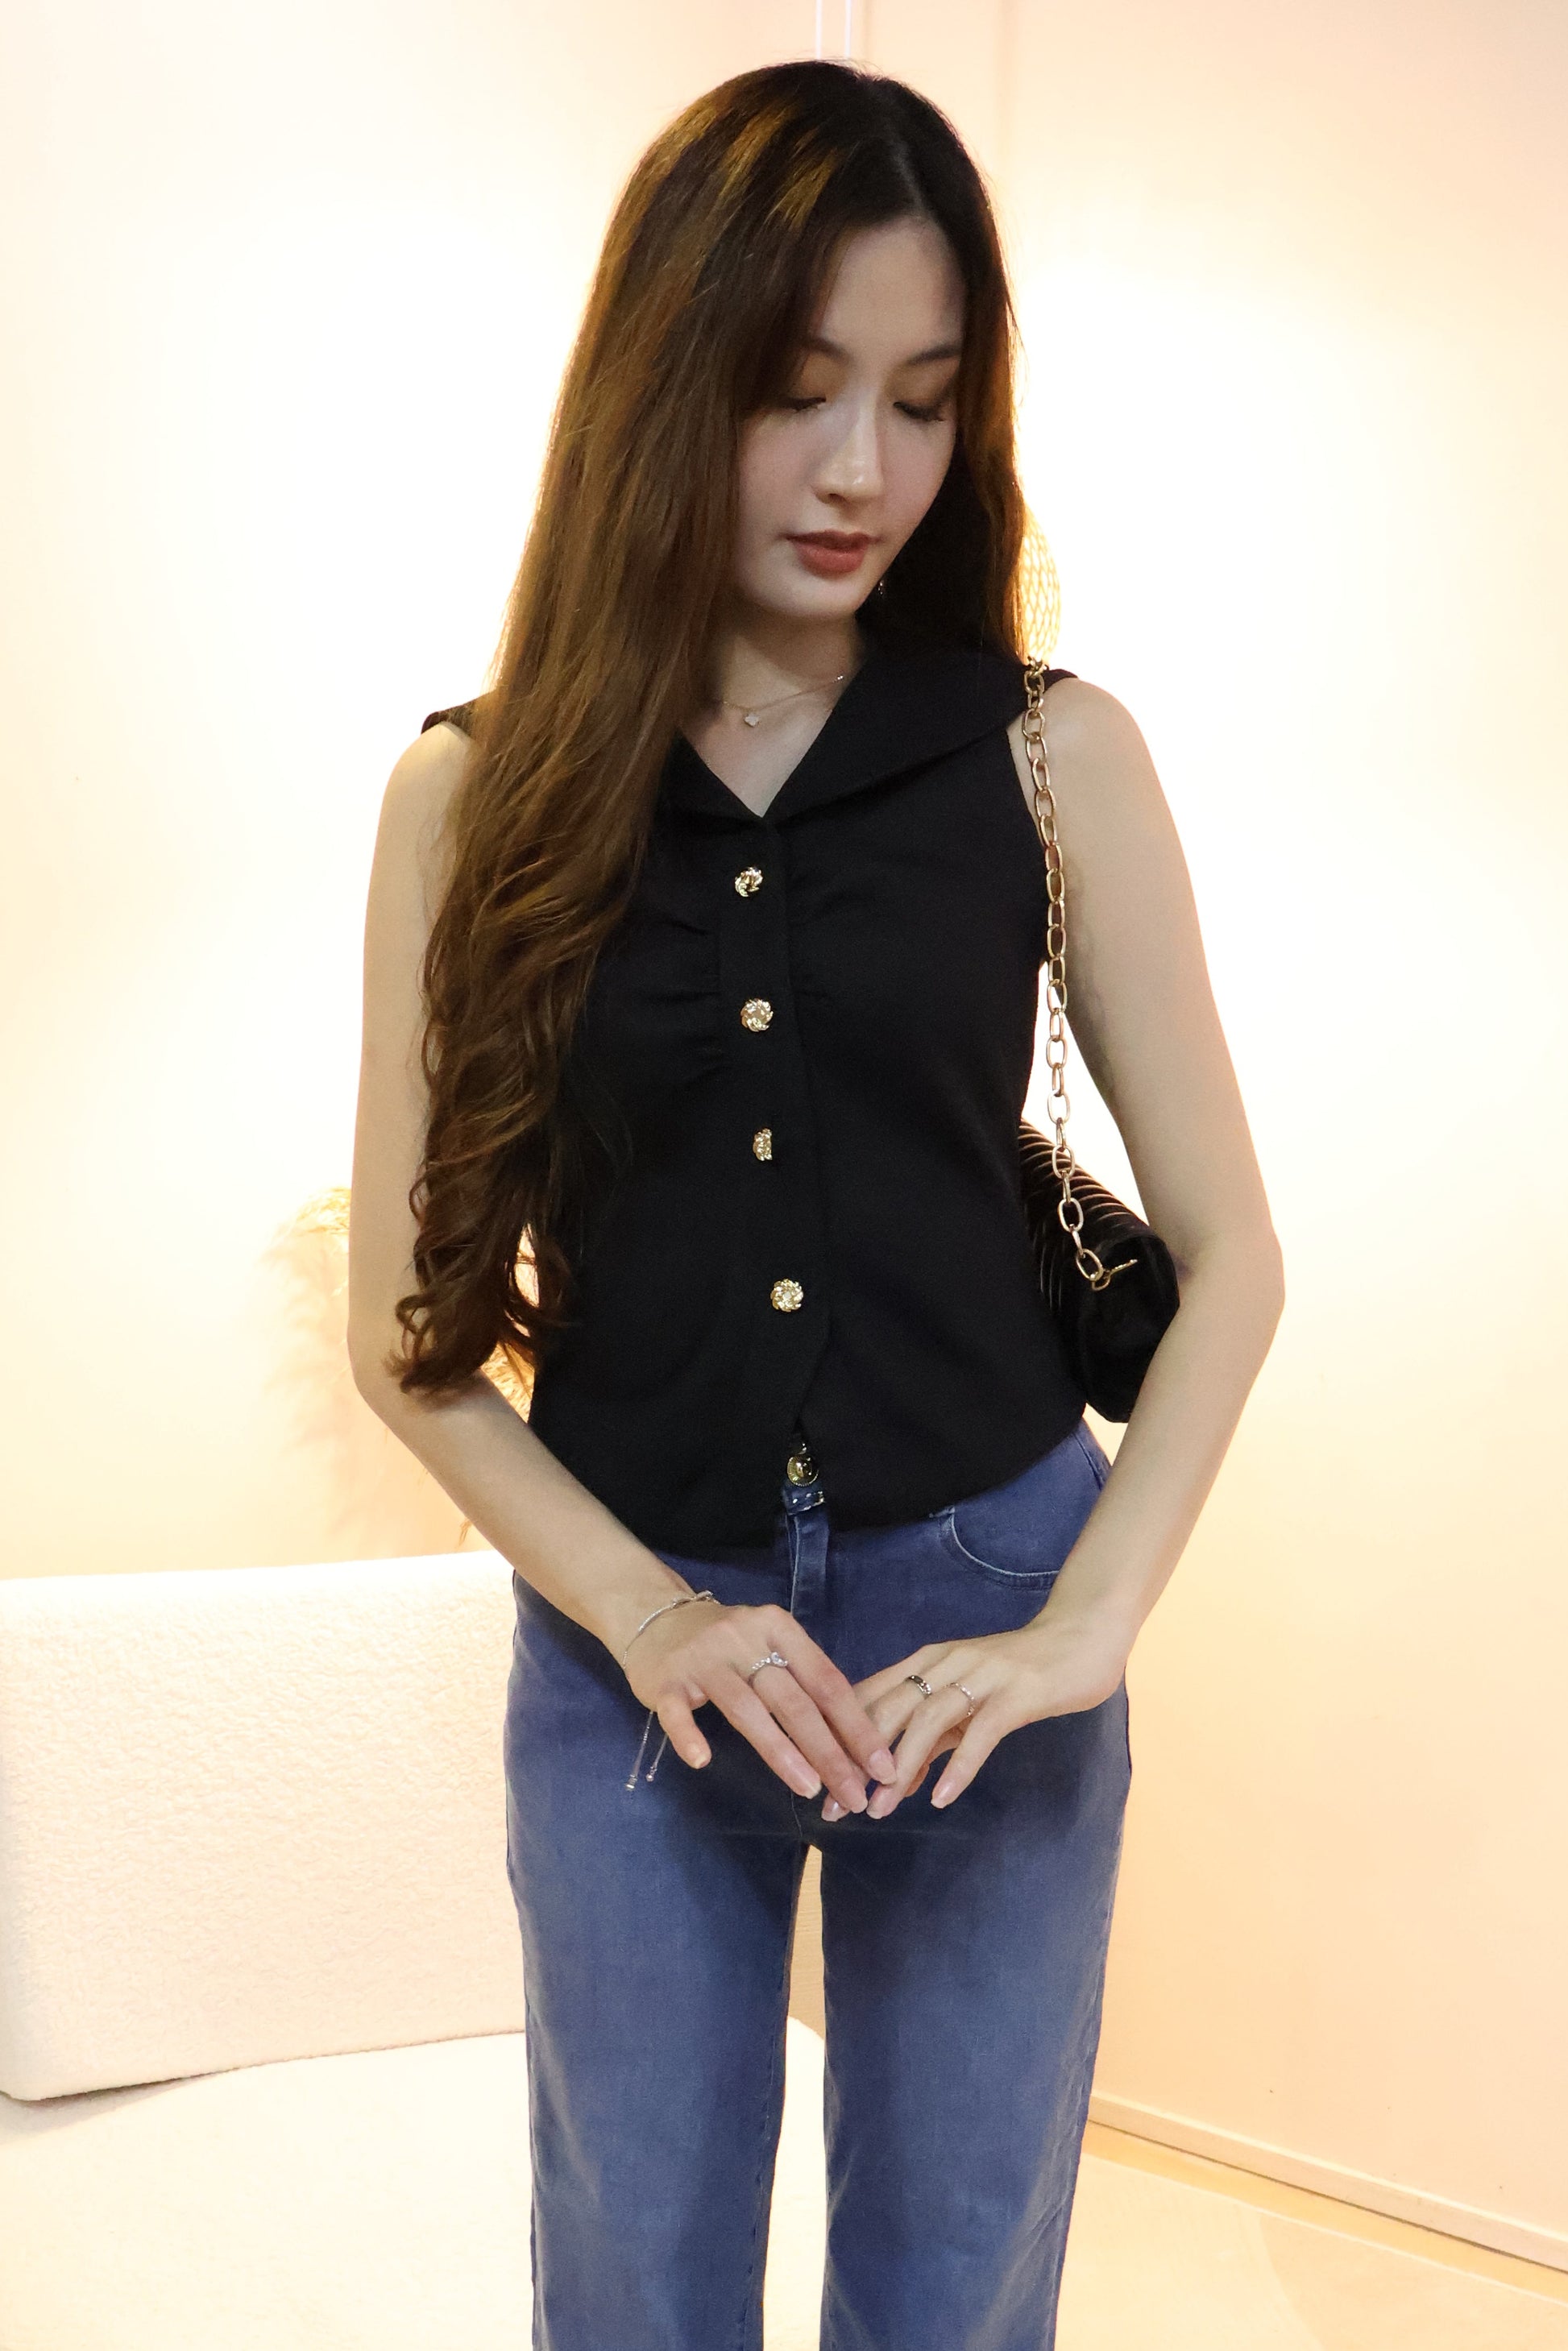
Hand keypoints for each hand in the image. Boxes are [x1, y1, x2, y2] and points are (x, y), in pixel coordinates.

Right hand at [623, 1599, 898, 1813]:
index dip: (856, 1726)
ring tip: (809, 1789)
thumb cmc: (728, 1643)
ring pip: (747, 1708)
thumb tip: (854, 1743)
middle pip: (794, 1700)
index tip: (882, 1767)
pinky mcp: (665, 1679)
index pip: (826, 1681)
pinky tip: (703, 1761)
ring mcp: (703, 1658)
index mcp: (779, 1628)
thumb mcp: (770, 1645)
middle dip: (829, 1751)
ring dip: (781, 1751)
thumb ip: (803, 1683)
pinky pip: (678, 1712)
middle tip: (853, 1796)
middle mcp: (744, 1638)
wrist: (655, 1615)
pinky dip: (689, 1735)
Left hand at [821, 1600, 1131, 1820]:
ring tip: (879, 1810)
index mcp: (927, 1662)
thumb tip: (896, 1784)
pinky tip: (941, 1798)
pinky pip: (981, 1731)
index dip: (838, 1738)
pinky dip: (958, 1765)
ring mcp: (981, 1675)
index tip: (817, 1783)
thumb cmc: (1019, 1675)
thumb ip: (931, 1740)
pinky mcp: (1016, 1692)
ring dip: (899, 1766)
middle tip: (834, 1808)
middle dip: (855, 1760)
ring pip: (927, 1718)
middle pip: (887, 1709)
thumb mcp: (965, 1707)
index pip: (869, 1697)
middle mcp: (945, 1662)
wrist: (1081, 1638)